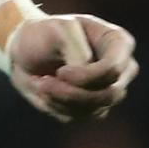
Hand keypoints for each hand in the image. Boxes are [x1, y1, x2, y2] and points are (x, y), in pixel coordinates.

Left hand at [8, 13, 137, 122]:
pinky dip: (55, 106)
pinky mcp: (92, 107)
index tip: (60, 72)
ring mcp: (109, 90)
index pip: (113, 70)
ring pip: (93, 109)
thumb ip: (76, 52)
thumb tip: (86, 83)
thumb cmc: (45, 34)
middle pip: (109, 95)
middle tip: (43, 82)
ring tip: (40, 82)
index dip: (86, 77)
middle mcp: (122, 69)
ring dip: (59, 99)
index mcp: (119, 43)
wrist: (26, 50)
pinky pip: (77, 116)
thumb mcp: (58, 31)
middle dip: (72, 93)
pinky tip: (44, 90)